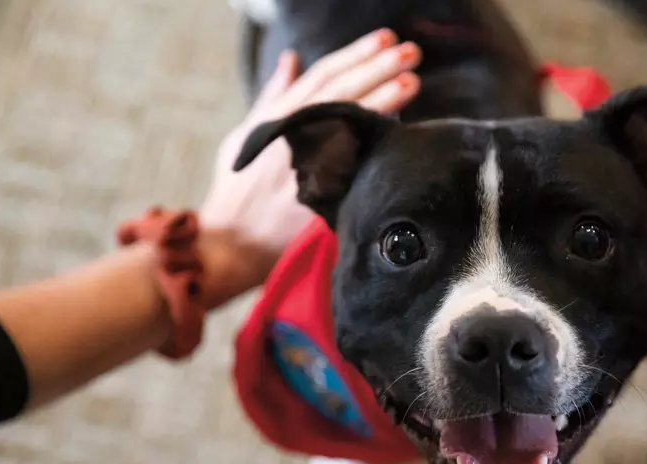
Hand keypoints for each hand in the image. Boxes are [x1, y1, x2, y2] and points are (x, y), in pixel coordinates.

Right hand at [198, 29, 421, 307]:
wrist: (233, 240)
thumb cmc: (237, 188)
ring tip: (412, 80)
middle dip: (378, 69)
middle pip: (343, 92)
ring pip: (349, 123)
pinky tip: (400, 129)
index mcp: (278, 117)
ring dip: (384, 99)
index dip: (357, 54)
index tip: (387, 39)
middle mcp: (294, 134)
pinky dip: (374, 143)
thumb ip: (273, 96)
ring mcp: (310, 162)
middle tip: (411, 52)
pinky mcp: (321, 192)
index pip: (324, 75)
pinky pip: (353, 162)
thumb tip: (292, 58)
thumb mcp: (247, 136)